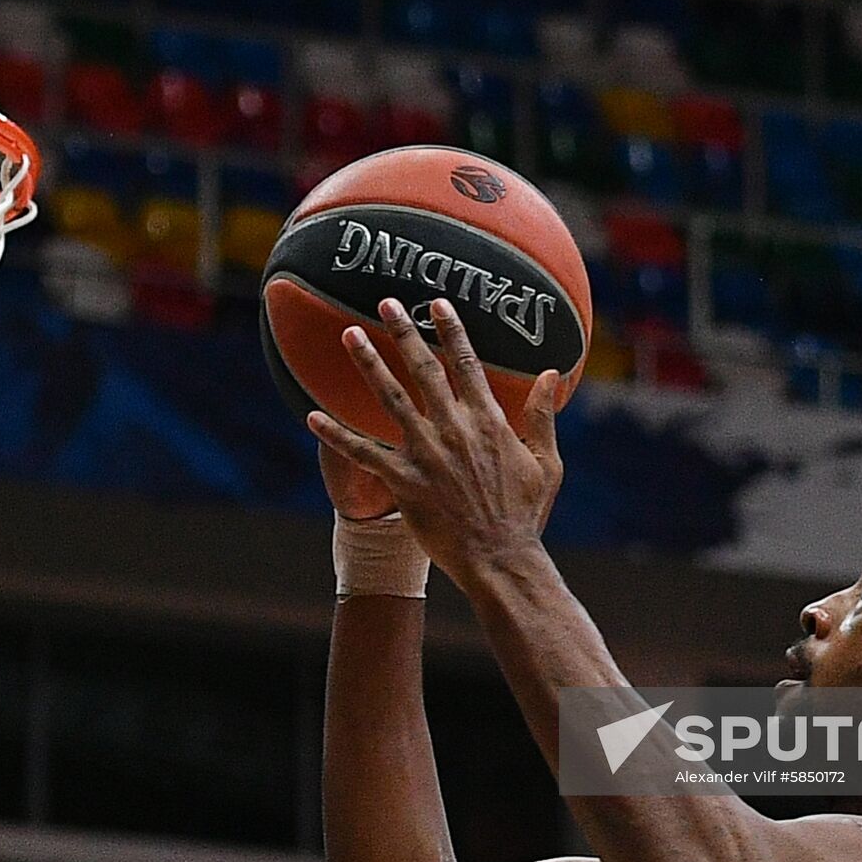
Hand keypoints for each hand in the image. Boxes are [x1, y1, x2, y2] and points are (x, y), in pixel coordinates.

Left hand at [306, 297, 563, 585]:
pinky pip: (362, 453)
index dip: (451, 330)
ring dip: (367, 363)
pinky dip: (335, 435)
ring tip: (349, 335)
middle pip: (423, 369)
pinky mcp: (403, 481)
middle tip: (385, 302)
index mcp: (488, 421)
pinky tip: (311, 416)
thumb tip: (551, 373)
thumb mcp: (546, 462)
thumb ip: (543, 415)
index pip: (466, 364)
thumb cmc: (525, 514)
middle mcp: (454, 428)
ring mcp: (426, 453)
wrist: (500, 559)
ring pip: (389, 398)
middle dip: (404, 331)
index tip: (437, 304)